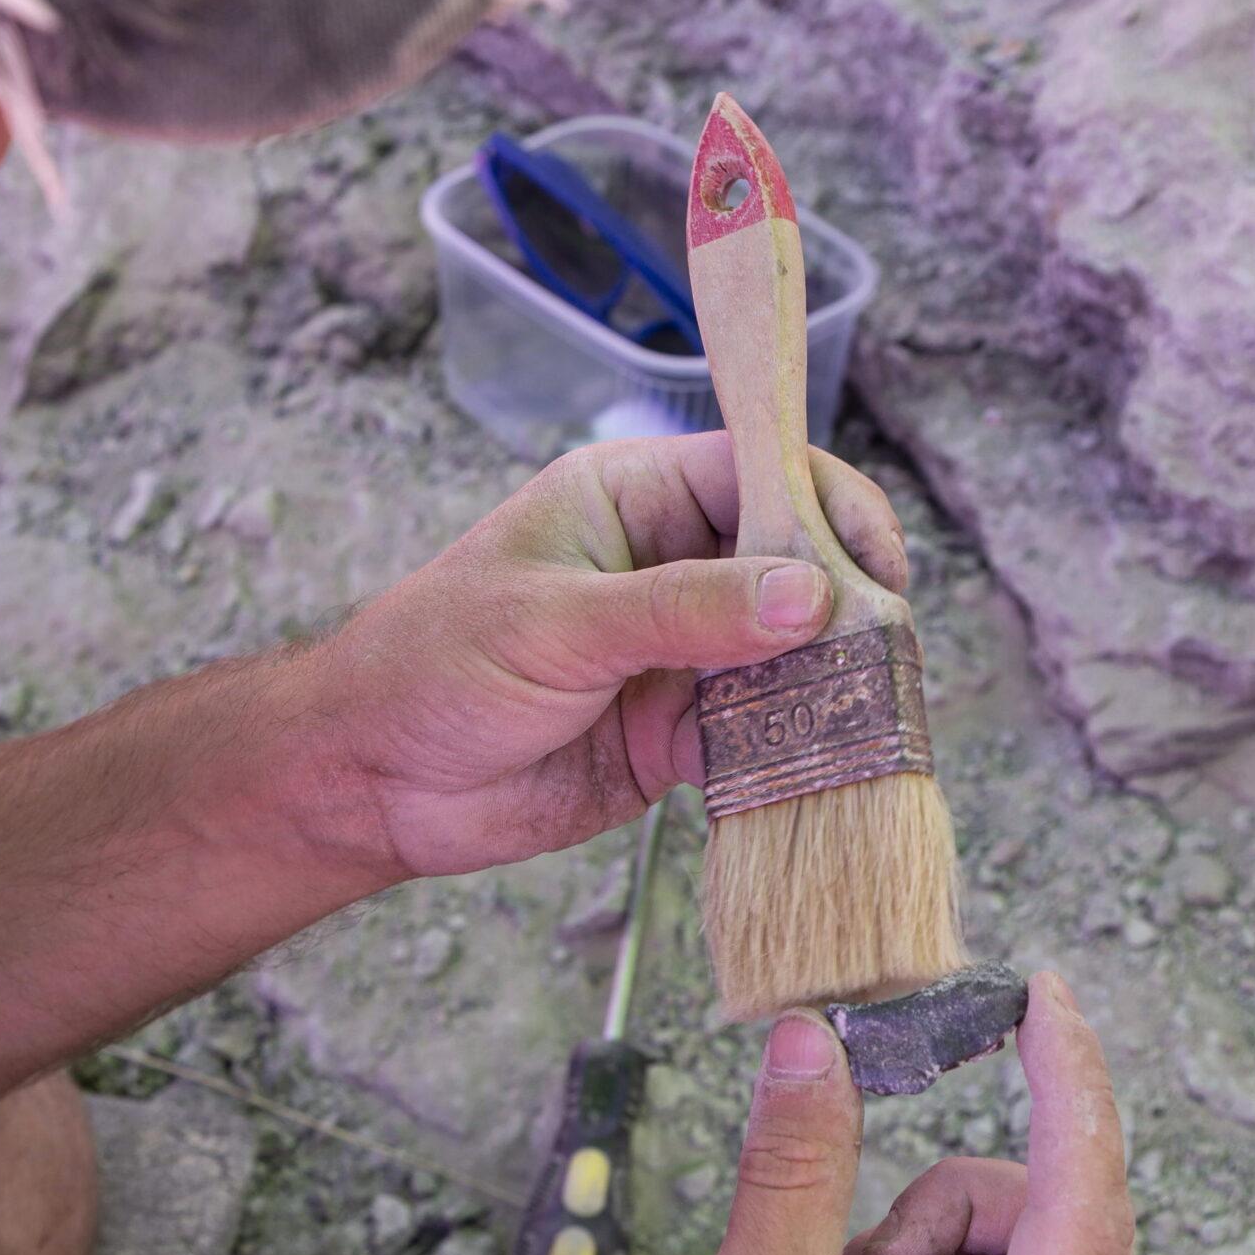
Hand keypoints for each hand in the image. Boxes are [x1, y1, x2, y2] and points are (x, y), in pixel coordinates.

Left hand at [307, 433, 906, 878]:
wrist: (370, 783)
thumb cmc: (431, 667)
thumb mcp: (555, 626)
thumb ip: (683, 611)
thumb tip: (811, 595)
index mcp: (633, 497)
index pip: (761, 471)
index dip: (828, 508)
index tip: (878, 566)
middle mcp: (672, 566)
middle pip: (796, 564)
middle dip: (846, 605)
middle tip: (884, 656)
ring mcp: (680, 654)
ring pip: (790, 655)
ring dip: (831, 684)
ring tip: (870, 717)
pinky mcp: (678, 735)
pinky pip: (762, 734)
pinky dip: (796, 749)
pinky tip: (824, 767)